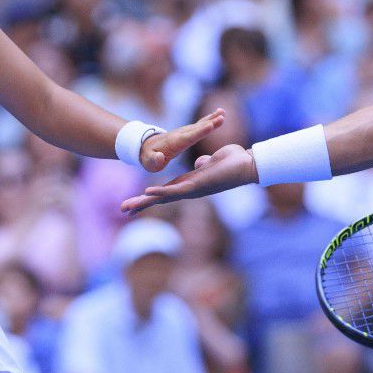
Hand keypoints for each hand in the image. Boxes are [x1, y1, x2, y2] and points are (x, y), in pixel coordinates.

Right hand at [123, 143, 256, 213]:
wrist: (248, 165)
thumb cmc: (232, 162)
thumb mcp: (212, 161)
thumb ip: (202, 164)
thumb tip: (200, 164)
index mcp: (190, 183)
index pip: (166, 192)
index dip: (149, 197)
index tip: (135, 202)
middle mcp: (189, 189)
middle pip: (160, 199)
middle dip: (141, 204)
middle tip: (123, 210)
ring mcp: (193, 189)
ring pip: (164, 198)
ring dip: (145, 202)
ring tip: (128, 206)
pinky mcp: (198, 185)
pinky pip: (176, 190)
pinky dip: (162, 192)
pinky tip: (148, 193)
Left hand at [139, 110, 225, 172]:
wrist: (145, 147)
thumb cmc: (148, 157)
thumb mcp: (148, 162)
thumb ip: (154, 160)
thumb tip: (160, 157)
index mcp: (173, 143)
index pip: (188, 137)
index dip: (199, 132)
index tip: (210, 126)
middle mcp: (180, 134)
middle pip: (197, 128)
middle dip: (209, 123)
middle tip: (222, 117)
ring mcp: (184, 132)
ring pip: (199, 125)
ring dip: (211, 119)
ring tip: (223, 112)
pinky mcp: (187, 132)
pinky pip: (200, 125)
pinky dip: (209, 120)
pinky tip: (218, 115)